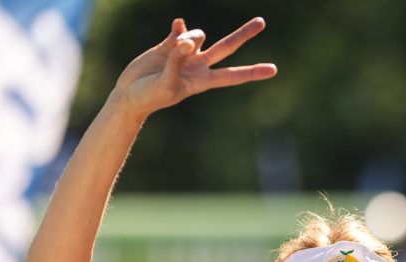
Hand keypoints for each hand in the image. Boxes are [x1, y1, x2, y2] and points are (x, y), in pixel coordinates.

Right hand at [114, 17, 275, 117]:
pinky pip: (181, 29)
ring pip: (198, 36)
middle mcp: (199, 65)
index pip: (234, 76)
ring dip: (187, 40)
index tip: (274, 70)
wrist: (130, 93)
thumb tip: (187, 41)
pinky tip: (177, 25)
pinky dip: (180, 27)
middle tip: (262, 21)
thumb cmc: (151, 96)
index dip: (253, 72)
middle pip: (227, 47)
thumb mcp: (167, 84)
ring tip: (173, 52)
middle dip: (244, 34)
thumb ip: (177, 62)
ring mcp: (185, 53)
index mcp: (204, 81)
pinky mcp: (169, 43)